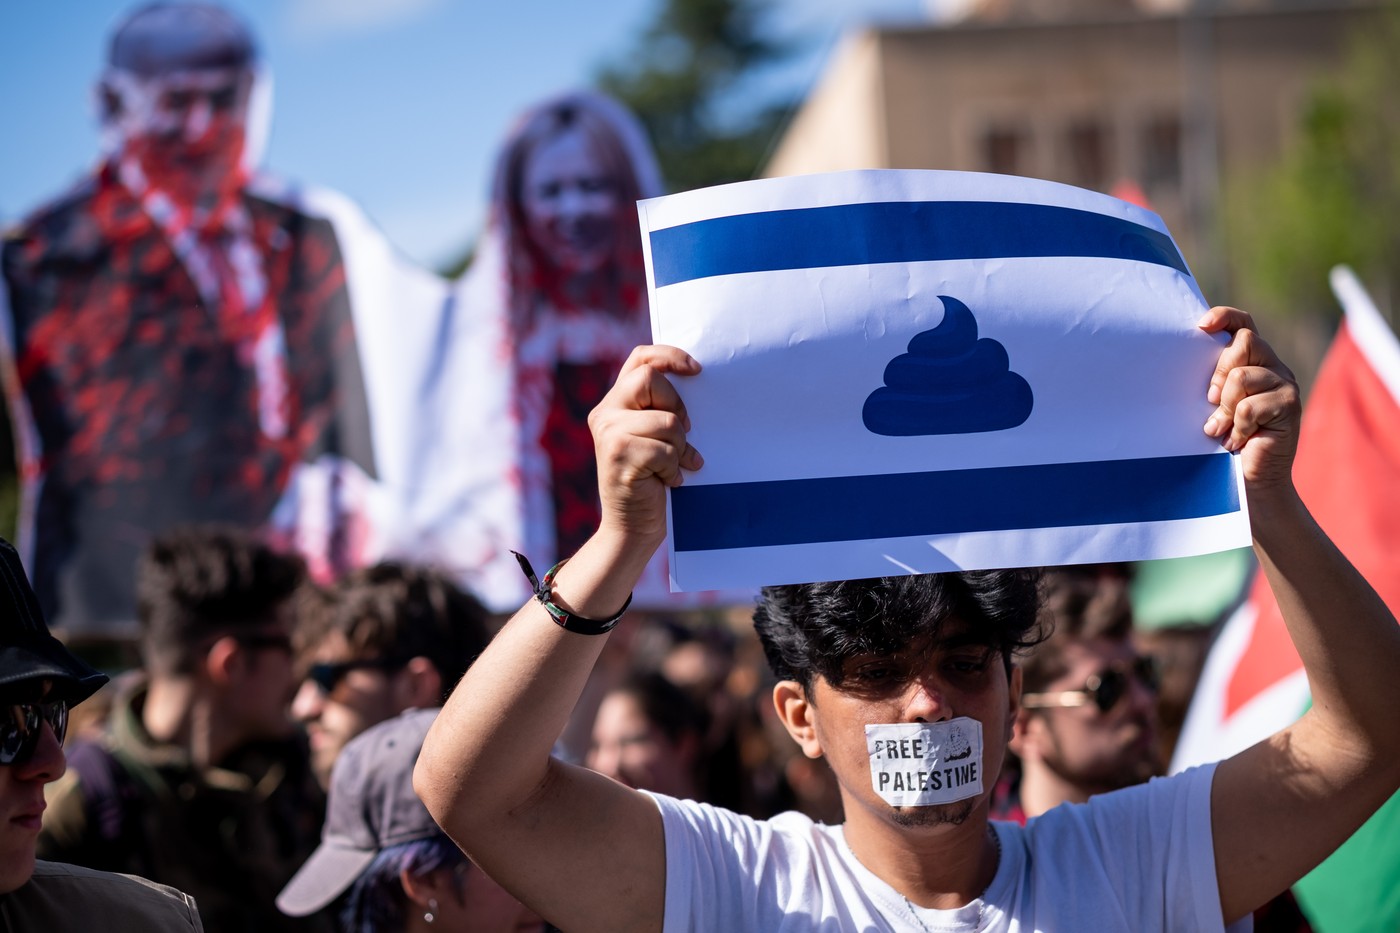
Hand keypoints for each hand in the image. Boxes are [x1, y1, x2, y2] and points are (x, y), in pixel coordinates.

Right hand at [588, 345, 702, 543]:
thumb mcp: (655, 438)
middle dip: (676, 407)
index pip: (640, 359)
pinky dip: (674, 467)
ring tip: (673, 467)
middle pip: (650, 379)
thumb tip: (695, 383)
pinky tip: (666, 481)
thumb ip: (660, 412)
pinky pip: (665, 449)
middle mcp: (605, 413)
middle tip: (684, 433)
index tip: (695, 369)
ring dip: (679, 447)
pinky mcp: (618, 455)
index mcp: (614, 404)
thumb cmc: (652, 481)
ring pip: (666, 420)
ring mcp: (608, 433)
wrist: (632, 528)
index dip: (669, 356)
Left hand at [1199, 307, 1300, 495]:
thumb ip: (1211, 382)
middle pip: (1244, 342)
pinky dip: (1237, 426)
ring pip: (1242, 376)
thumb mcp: (1213, 405)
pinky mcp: (1289, 405)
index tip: (1201, 326)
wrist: (1251, 480)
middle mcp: (1273, 366)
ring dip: (1224, 407)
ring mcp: (1285, 384)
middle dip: (1218, 372)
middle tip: (1209, 402)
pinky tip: (1236, 440)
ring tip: (1221, 429)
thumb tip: (1182, 358)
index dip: (1225, 317)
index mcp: (1253, 361)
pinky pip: (1249, 406)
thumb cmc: (1224, 441)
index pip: (1244, 324)